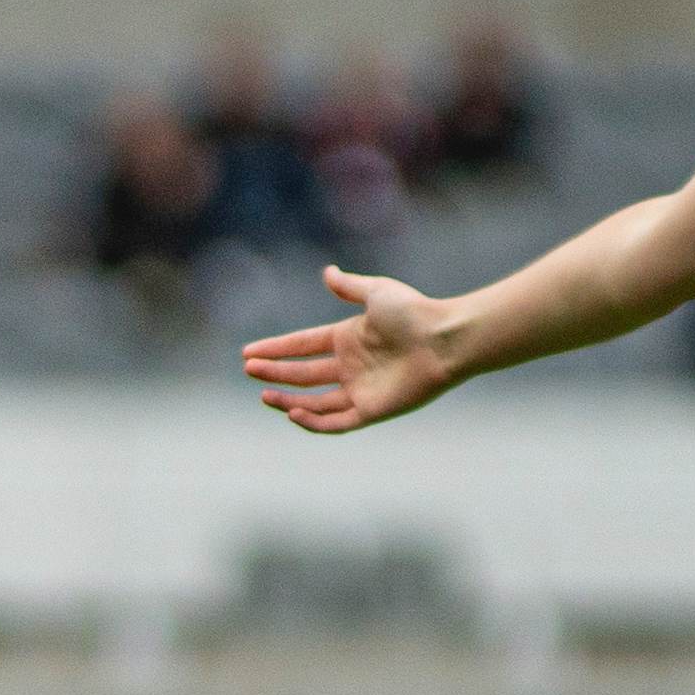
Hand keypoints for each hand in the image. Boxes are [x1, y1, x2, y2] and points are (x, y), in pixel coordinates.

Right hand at [241, 267, 470, 432]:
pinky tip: (293, 413)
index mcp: (348, 337)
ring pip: (314, 402)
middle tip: (249, 371)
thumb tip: (327, 272)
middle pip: (303, 374)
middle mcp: (351, 365)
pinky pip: (336, 421)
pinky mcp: (372, 411)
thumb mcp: (377, 292)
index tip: (249, 352)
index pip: (303, 345)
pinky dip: (314, 422)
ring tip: (265, 397)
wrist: (445, 339)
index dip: (276, 349)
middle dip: (274, 373)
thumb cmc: (415, 312)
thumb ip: (349, 287)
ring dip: (287, 401)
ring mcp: (360, 390)